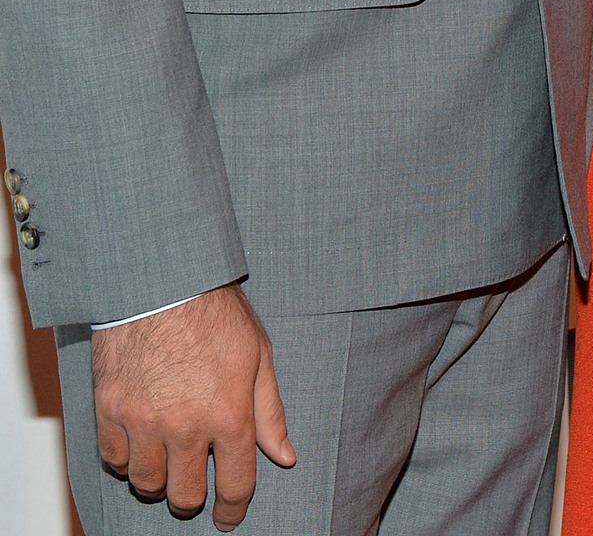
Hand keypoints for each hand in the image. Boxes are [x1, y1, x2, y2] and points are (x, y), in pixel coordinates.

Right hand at [92, 282, 294, 527]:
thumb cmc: (214, 310)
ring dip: (158, 479)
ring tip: (166, 458)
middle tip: (195, 484)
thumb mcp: (258, 354)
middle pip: (185, 496)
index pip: (235, 487)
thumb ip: (269, 411)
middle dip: (193, 497)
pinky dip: (126, 457)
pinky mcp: (111, 409)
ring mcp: (145, 421)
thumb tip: (285, 456)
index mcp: (229, 415)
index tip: (229, 516)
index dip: (233, 510)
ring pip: (146, 484)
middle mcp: (187, 427)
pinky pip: (115, 458)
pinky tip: (139, 439)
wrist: (163, 277)